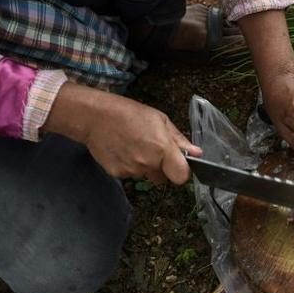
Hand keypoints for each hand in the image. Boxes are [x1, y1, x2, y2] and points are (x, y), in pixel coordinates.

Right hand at [44, 83, 201, 184]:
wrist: (95, 117)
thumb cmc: (130, 114)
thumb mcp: (160, 120)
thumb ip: (179, 140)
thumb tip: (197, 153)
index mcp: (162, 150)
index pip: (181, 177)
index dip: (182, 172)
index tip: (178, 164)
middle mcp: (148, 164)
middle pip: (163, 178)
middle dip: (162, 168)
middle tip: (152, 150)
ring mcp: (132, 171)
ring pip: (146, 176)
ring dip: (145, 166)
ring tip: (134, 146)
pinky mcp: (117, 174)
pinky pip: (130, 175)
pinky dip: (129, 166)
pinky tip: (123, 150)